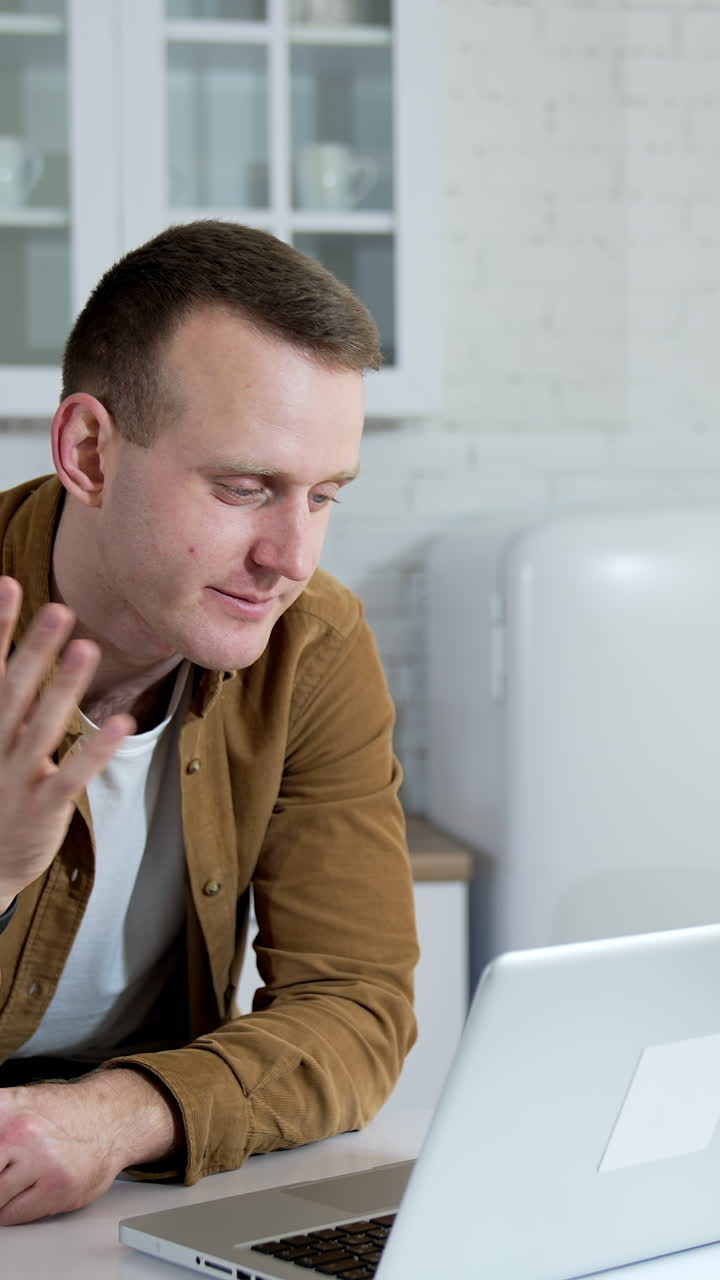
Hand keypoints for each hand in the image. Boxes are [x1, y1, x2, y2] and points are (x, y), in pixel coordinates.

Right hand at [0, 576, 132, 911]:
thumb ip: (9, 699)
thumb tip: (23, 656)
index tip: (9, 583)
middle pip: (12, 689)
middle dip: (34, 648)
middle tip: (58, 608)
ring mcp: (15, 777)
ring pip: (41, 726)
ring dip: (63, 688)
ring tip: (86, 649)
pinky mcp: (42, 808)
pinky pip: (70, 776)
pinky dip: (94, 751)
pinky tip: (119, 725)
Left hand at [0, 1069, 181, 1224]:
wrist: (111, 1117)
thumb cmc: (62, 1112)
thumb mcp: (17, 1103)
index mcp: (5, 1108)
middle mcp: (19, 1133)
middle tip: (5, 1171)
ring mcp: (39, 1162)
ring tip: (12, 1180)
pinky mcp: (56, 1188)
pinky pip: (12, 1215)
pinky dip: (10, 1211)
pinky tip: (23, 1192)